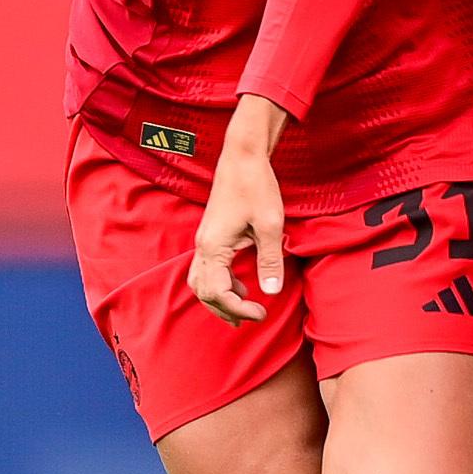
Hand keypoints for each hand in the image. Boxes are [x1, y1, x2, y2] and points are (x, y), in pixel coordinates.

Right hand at [190, 113, 290, 324]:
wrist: (242, 157)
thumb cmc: (256, 186)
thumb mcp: (270, 225)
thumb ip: (270, 260)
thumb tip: (272, 291)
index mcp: (213, 246)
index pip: (218, 292)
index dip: (238, 309)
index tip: (261, 312)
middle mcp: (203, 246)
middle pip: (203, 292)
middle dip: (225, 309)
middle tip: (253, 316)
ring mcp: (204, 240)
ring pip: (201, 281)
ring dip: (220, 298)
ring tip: (245, 307)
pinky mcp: (210, 235)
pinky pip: (207, 268)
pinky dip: (221, 282)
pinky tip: (241, 285)